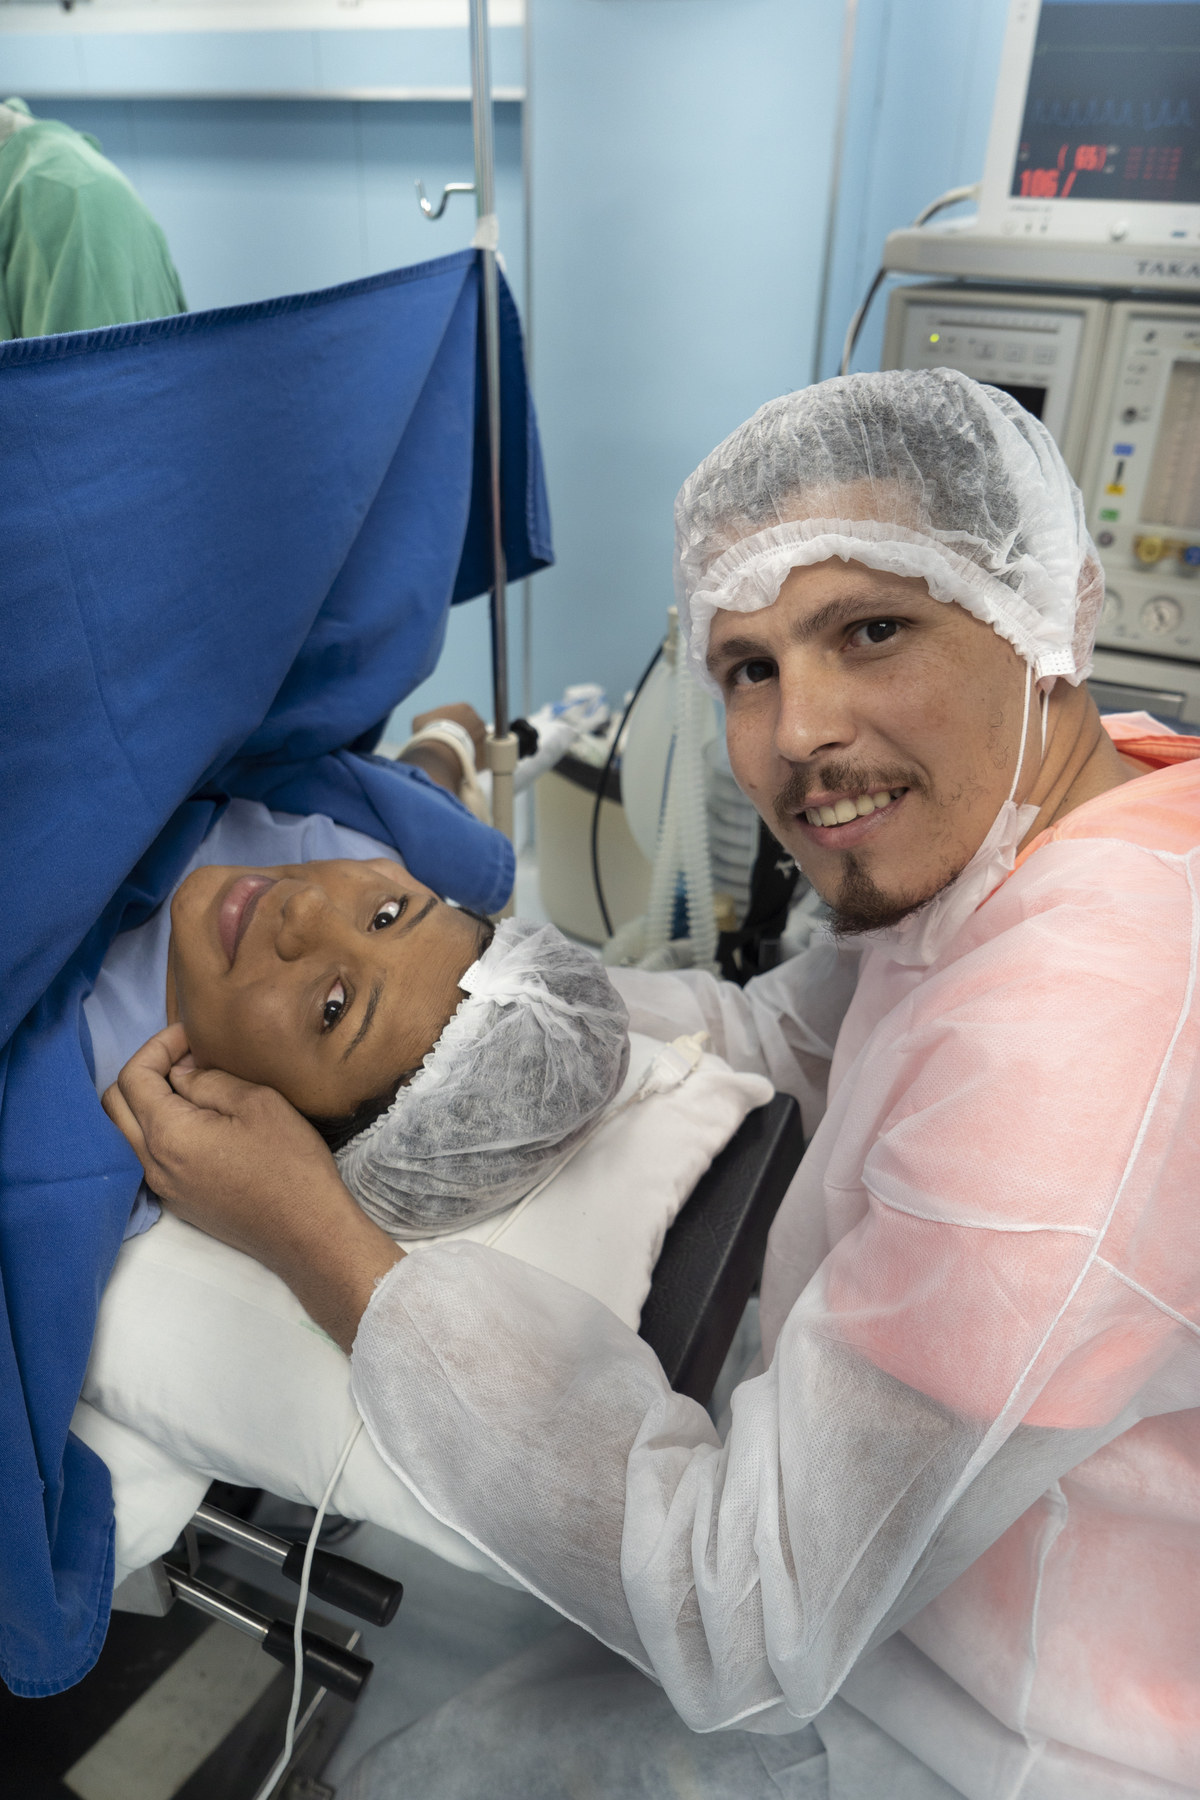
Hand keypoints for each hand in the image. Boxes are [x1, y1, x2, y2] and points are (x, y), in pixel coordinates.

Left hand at [103, 1024, 402, 1350]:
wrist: (307, 1232)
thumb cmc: (290, 1164)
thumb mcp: (257, 1103)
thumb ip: (209, 1080)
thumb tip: (181, 1072)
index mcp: (167, 1134)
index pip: (133, 1076)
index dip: (159, 1046)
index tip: (192, 1036)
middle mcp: (152, 1163)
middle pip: (114, 1104)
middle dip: (143, 1071)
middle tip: (184, 1057)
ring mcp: (162, 1187)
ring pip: (126, 1132)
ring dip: (146, 1101)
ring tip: (190, 1085)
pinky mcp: (177, 1201)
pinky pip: (146, 1155)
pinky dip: (157, 1128)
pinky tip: (197, 1120)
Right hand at [412, 702, 487, 770]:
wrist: (440, 755)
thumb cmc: (429, 735)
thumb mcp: (420, 720)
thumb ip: (427, 719)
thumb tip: (426, 724)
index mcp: (464, 708)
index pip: (460, 714)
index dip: (452, 724)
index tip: (445, 733)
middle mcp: (478, 720)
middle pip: (471, 727)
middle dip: (463, 736)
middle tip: (451, 745)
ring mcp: (485, 738)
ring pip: (478, 742)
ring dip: (470, 748)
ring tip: (457, 756)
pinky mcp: (488, 755)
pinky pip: (482, 758)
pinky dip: (475, 761)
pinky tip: (464, 765)